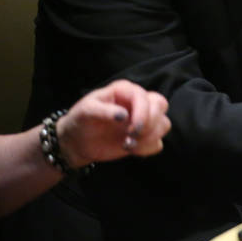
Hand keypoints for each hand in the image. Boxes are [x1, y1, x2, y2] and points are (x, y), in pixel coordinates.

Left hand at [57, 79, 171, 167]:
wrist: (78, 141)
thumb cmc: (81, 120)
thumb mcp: (86, 111)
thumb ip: (103, 111)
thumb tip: (124, 116)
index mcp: (126, 91)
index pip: (146, 97)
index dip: (143, 113)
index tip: (131, 130)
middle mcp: (138, 102)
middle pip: (161, 106)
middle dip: (149, 124)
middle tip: (131, 135)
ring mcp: (143, 120)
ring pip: (163, 124)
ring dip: (149, 137)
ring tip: (128, 145)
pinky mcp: (144, 138)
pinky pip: (158, 143)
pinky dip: (147, 148)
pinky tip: (131, 149)